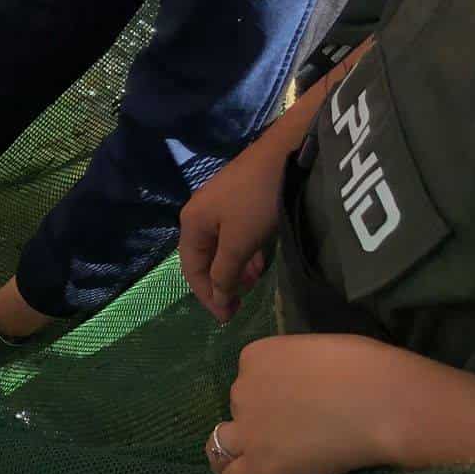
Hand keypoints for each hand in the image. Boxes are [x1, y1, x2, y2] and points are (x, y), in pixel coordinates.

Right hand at [178, 130, 285, 323]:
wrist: (282, 155)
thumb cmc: (256, 201)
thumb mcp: (239, 242)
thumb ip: (225, 272)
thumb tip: (217, 298)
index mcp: (192, 224)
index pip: (192, 270)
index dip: (208, 297)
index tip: (227, 318)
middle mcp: (199, 214)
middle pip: (203, 259)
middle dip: (220, 284)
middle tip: (241, 305)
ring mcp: (218, 205)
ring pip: (220, 247)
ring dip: (233, 270)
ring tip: (252, 284)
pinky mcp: (237, 199)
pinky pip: (233, 235)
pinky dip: (242, 253)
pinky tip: (258, 259)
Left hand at [207, 334, 410, 473]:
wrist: (381, 402)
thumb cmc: (367, 369)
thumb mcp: (319, 351)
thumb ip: (300, 370)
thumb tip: (313, 386)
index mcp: (256, 356)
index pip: (250, 379)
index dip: (268, 396)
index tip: (289, 410)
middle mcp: (242, 389)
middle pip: (240, 410)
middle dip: (257, 423)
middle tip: (285, 440)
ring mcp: (248, 428)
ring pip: (221, 445)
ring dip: (236, 456)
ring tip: (253, 471)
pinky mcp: (261, 465)